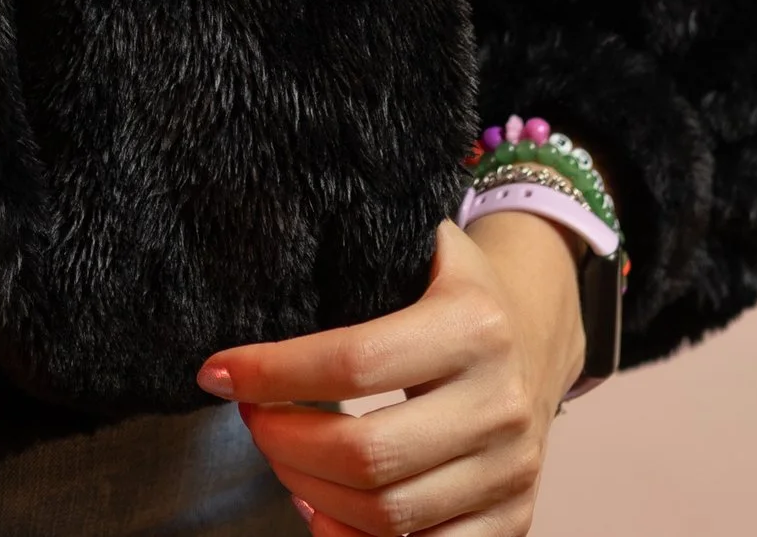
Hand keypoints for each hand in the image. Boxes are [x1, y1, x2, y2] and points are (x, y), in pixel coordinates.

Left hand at [198, 215, 585, 533]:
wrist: (539, 333)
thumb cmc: (453, 290)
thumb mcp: (420, 246)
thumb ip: (353, 253)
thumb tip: (245, 279)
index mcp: (474, 326)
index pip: (354, 363)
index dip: (273, 373)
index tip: (217, 371)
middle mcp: (500, 404)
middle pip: (367, 454)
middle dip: (282, 441)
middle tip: (248, 417)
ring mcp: (511, 472)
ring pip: (388, 515)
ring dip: (308, 491)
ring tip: (276, 454)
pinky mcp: (513, 519)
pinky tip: (318, 509)